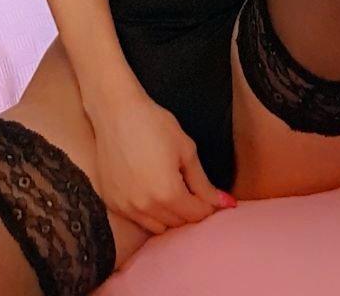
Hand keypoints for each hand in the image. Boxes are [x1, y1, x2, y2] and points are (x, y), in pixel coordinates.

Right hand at [90, 89, 233, 234]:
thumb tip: (227, 203)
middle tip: (191, 189)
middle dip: (189, 210)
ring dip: (169, 216)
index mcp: (168, 193)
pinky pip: (137, 219)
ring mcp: (126, 207)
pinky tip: (149, 190)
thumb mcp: (186, 149)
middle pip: (178, 224)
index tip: (211, 194)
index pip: (197, 214)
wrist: (115, 112)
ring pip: (157, 227)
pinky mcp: (112, 202)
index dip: (208, 205)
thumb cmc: (153, 124)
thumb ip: (204, 183)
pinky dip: (148, 212)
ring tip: (170, 190)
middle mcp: (146, 206)